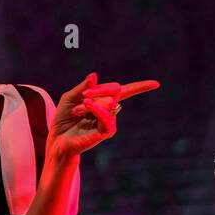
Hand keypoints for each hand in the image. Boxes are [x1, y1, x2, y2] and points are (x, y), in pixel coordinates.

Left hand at [47, 72, 161, 159]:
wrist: (58, 139)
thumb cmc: (64, 118)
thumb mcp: (70, 98)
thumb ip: (83, 87)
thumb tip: (95, 75)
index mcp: (103, 100)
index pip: (124, 91)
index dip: (140, 87)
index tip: (156, 83)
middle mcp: (110, 110)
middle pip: (114, 91)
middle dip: (94, 91)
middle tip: (79, 101)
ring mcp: (109, 121)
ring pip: (109, 103)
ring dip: (89, 104)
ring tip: (77, 112)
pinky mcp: (106, 132)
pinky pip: (107, 117)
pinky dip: (96, 109)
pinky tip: (87, 106)